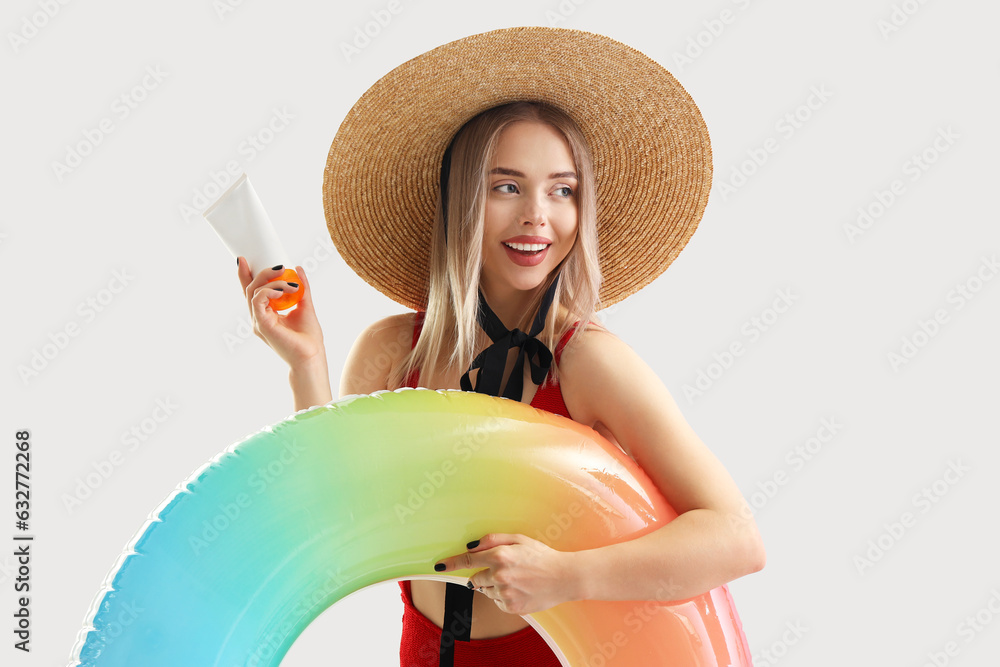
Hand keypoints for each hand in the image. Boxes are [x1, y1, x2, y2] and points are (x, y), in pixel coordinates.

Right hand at [237, 258, 325, 368]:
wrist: (311, 356)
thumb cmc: (308, 337)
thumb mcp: (305, 305)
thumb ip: (302, 288)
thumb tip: (298, 269)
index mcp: (266, 313)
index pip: (253, 291)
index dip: (246, 275)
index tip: (244, 258)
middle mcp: (259, 317)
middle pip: (250, 288)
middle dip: (261, 273)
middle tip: (279, 267)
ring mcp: (258, 321)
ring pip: (254, 292)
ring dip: (272, 282)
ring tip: (290, 283)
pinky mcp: (261, 324)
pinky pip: (258, 301)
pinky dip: (268, 291)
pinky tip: (282, 291)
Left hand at [435, 533, 576, 614]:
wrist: (564, 577)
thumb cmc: (542, 556)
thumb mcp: (519, 539)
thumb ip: (493, 539)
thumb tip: (471, 545)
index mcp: (500, 555)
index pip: (468, 560)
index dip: (451, 563)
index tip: (438, 565)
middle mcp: (500, 575)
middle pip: (475, 578)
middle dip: (483, 574)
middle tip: (504, 570)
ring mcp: (505, 593)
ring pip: (486, 591)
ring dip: (494, 586)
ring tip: (516, 580)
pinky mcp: (511, 607)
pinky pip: (497, 602)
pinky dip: (503, 596)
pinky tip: (519, 589)